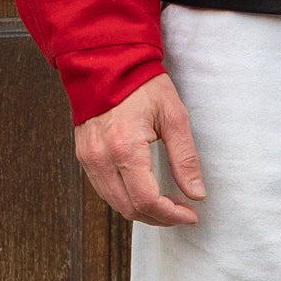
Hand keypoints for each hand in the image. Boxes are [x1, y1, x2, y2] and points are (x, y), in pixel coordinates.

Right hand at [73, 73, 206, 226]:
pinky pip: (104, 190)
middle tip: (182, 212)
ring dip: (143, 211)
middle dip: (159, 217)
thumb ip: (185, 158)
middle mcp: (101, 158)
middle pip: (130, 208)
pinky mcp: (84, 157)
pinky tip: (145, 193)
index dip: (171, 215)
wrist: (106, 63)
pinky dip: (126, 198)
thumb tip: (196, 193)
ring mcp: (89, 159)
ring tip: (167, 205)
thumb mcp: (174, 117)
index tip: (190, 214)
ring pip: (115, 203)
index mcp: (125, 147)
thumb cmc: (141, 84)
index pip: (147, 200)